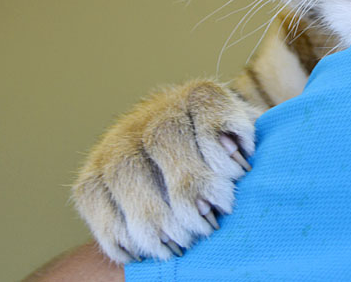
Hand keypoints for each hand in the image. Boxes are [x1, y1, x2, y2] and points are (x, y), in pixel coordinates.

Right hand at [72, 80, 261, 262]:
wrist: (183, 169)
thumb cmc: (228, 162)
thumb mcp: (249, 147)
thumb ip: (256, 149)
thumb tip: (257, 163)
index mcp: (198, 99)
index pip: (204, 104)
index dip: (219, 136)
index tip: (239, 169)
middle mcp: (154, 114)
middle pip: (164, 138)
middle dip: (189, 184)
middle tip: (210, 219)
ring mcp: (118, 143)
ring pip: (126, 171)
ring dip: (154, 215)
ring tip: (180, 244)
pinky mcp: (93, 175)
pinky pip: (93, 198)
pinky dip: (117, 230)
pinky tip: (144, 251)